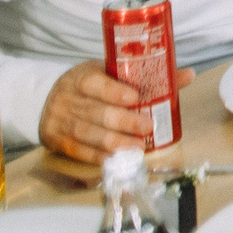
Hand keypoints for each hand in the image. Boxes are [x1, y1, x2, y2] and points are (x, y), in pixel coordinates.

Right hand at [37, 61, 193, 164]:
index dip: (114, 91)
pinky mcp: (58, 141)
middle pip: (96, 112)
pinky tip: (117, 159)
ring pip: (88, 133)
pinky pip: (79, 150)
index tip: (135, 98)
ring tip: (138, 147)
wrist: (45, 99)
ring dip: (115, 142)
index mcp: (82, 77)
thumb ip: (146, 76)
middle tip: (147, 126)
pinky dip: (99, 156)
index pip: (95, 84)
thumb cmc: (89, 86)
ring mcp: (61, 121)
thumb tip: (188, 75)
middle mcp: (69, 99)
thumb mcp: (110, 73)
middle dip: (123, 121)